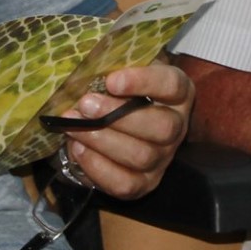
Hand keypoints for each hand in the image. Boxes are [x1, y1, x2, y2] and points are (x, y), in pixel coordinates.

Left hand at [60, 61, 193, 199]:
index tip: (110, 80)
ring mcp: (163, 159)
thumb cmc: (119, 91)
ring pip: (141, 156)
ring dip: (101, 140)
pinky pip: (125, 183)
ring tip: (73, 126)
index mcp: (177, 93)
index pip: (172, 85)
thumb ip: (112, 66)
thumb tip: (84, 70)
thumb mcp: (122, 71)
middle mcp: (177, 127)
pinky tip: (78, 149)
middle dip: (117, 116)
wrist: (116, 123)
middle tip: (85, 104)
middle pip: (161, 127)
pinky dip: (98, 167)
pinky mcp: (145, 184)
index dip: (143, 82)